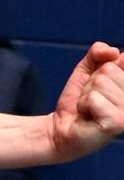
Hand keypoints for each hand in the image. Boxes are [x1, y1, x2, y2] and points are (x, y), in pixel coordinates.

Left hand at [51, 41, 123, 161]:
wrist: (61, 127)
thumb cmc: (78, 99)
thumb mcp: (87, 69)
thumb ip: (99, 53)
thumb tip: (115, 52)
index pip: (121, 59)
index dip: (101, 67)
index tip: (97, 83)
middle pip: (109, 69)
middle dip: (92, 82)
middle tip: (91, 98)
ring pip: (101, 82)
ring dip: (87, 94)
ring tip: (89, 107)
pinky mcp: (117, 123)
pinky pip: (94, 98)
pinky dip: (84, 104)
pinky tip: (88, 116)